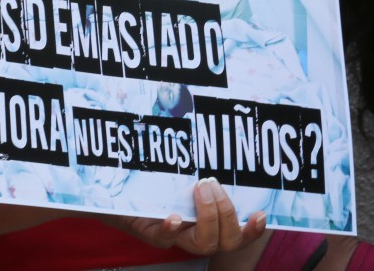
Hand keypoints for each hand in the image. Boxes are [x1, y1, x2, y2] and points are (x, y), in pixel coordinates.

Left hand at [101, 177, 266, 256]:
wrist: (120, 193)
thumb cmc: (157, 181)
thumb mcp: (183, 173)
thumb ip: (202, 166)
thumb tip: (219, 136)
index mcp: (209, 223)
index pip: (238, 235)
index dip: (252, 230)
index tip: (260, 213)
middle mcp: (196, 233)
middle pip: (226, 242)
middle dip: (227, 213)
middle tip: (212, 183)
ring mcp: (174, 235)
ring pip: (202, 244)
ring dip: (207, 217)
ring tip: (199, 189)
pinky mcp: (150, 232)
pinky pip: (163, 239)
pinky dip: (171, 229)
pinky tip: (173, 217)